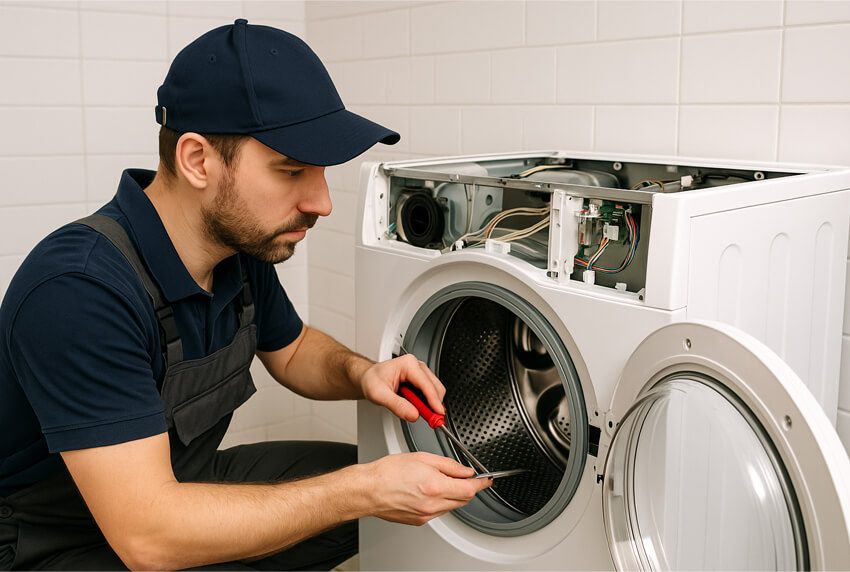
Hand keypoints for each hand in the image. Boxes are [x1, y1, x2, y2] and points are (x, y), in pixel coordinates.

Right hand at [357, 452, 491, 525]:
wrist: (369, 490)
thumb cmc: (388, 472)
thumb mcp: (422, 458)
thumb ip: (448, 465)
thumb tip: (466, 471)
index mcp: (435, 486)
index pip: (469, 488)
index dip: (481, 484)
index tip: (486, 480)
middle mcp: (433, 504)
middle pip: (463, 499)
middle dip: (467, 488)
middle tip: (463, 477)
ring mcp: (426, 515)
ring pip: (452, 506)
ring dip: (453, 495)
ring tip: (437, 481)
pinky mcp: (420, 521)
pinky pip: (438, 512)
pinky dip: (440, 502)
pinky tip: (427, 491)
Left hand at [360, 354, 445, 420]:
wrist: (369, 378)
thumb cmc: (372, 381)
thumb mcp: (379, 395)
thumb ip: (397, 406)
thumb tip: (413, 414)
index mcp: (408, 365)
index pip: (426, 385)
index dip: (434, 401)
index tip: (438, 414)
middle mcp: (417, 366)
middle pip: (436, 387)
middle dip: (434, 404)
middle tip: (430, 419)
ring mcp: (421, 372)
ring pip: (436, 390)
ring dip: (430, 404)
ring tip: (417, 411)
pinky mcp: (422, 379)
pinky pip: (431, 392)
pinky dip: (428, 402)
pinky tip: (417, 407)